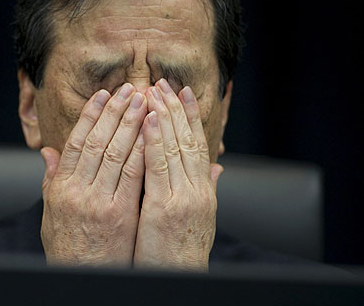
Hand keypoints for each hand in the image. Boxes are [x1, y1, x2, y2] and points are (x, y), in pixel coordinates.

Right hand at [40, 83, 146, 265]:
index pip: (76, 141)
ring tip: (143, 101)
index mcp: (59, 188)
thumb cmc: (68, 248)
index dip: (91, 115)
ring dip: (131, 123)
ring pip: (115, 153)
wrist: (82, 279)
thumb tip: (47, 152)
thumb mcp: (51, 213)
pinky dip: (142, 150)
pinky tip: (152, 133)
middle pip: (97, 141)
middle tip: (130, 88)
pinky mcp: (120, 214)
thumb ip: (51, 180)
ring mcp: (98, 202)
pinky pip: (132, 176)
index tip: (103, 95)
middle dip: (115, 112)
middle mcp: (76, 190)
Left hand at [133, 79, 222, 270]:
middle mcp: (197, 190)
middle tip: (163, 81)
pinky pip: (158, 168)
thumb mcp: (198, 218)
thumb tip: (215, 166)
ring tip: (154, 91)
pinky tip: (148, 121)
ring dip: (163, 116)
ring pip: (174, 147)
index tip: (181, 92)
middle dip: (174, 108)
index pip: (196, 144)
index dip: (189, 116)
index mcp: (202, 191)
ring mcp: (183, 198)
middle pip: (187, 139)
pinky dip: (154, 141)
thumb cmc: (182, 253)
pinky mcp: (165, 209)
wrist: (180, 282)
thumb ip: (204, 188)